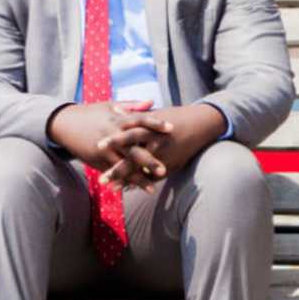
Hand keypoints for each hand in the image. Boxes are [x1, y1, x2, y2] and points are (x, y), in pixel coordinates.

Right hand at [47, 100, 157, 190]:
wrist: (65, 124)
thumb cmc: (91, 113)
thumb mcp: (110, 106)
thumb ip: (132, 106)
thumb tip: (152, 102)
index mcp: (116, 120)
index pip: (139, 120)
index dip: (155, 123)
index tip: (171, 128)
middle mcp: (111, 135)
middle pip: (132, 149)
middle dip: (148, 161)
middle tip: (164, 169)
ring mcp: (103, 150)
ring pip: (122, 166)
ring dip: (137, 178)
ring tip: (152, 188)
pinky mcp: (96, 161)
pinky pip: (112, 173)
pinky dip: (122, 182)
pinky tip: (132, 190)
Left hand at [98, 104, 225, 189]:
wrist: (201, 124)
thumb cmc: (174, 116)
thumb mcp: (154, 114)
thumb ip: (134, 115)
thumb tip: (115, 110)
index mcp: (149, 127)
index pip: (128, 135)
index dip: (113, 141)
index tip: (97, 146)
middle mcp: (156, 142)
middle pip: (132, 157)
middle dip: (116, 169)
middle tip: (100, 179)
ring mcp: (164, 156)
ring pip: (142, 170)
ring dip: (126, 180)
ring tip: (111, 188)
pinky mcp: (171, 165)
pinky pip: (152, 176)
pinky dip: (140, 182)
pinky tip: (127, 189)